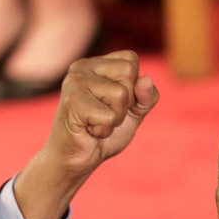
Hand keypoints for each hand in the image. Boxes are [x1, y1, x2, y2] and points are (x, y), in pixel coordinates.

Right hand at [16, 50, 159, 218]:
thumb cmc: (103, 132)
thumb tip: (146, 80)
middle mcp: (82, 67)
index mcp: (96, 64)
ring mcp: (75, 82)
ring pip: (121, 94)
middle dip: (126, 102)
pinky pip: (109, 116)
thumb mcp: (134, 112)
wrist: (78, 158)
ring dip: (115, 118)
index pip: (131, 59)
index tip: (116, 103)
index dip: (134, 87)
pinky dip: (105, 130)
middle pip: (129, 72)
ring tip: (97, 122)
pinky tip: (89, 130)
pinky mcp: (72, 102)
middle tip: (105, 114)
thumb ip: (146, 96)